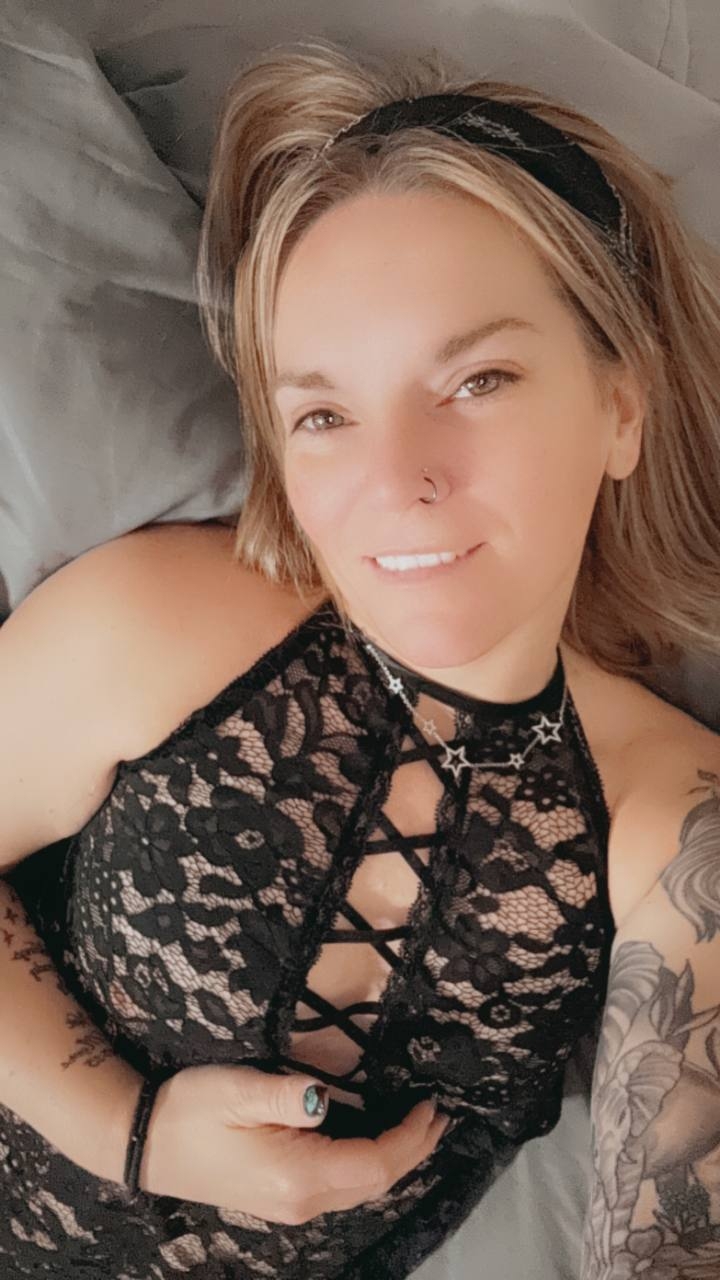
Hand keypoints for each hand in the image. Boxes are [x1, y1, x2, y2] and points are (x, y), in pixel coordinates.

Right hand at [138, 1064, 448, 1222]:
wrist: (144, 1142)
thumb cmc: (191, 1109)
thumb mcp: (238, 1090)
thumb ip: (285, 1095)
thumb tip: (326, 1099)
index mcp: (298, 1176)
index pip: (375, 1162)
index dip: (410, 1137)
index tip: (433, 1105)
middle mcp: (302, 1202)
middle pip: (374, 1182)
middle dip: (412, 1151)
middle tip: (440, 1117)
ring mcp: (290, 1206)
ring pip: (360, 1189)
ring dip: (394, 1160)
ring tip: (418, 1129)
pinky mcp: (280, 1199)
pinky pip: (341, 1187)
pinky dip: (369, 1166)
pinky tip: (374, 1144)